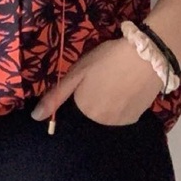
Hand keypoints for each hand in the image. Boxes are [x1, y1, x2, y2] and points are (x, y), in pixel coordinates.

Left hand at [30, 37, 163, 125]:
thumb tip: (35, 117)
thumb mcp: (77, 73)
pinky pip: (122, 114)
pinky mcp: (137, 117)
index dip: (79, 93)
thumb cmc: (107, 60)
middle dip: (92, 97)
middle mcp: (101, 122)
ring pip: (106, 113)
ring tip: (114, 81)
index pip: (73, 108)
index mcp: (83, 109)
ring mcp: (120, 122)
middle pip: (90, 112)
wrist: (146, 57)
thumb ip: (56, 96)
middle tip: (101, 77)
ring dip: (106, 102)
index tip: (87, 81)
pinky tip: (125, 87)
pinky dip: (121, 104)